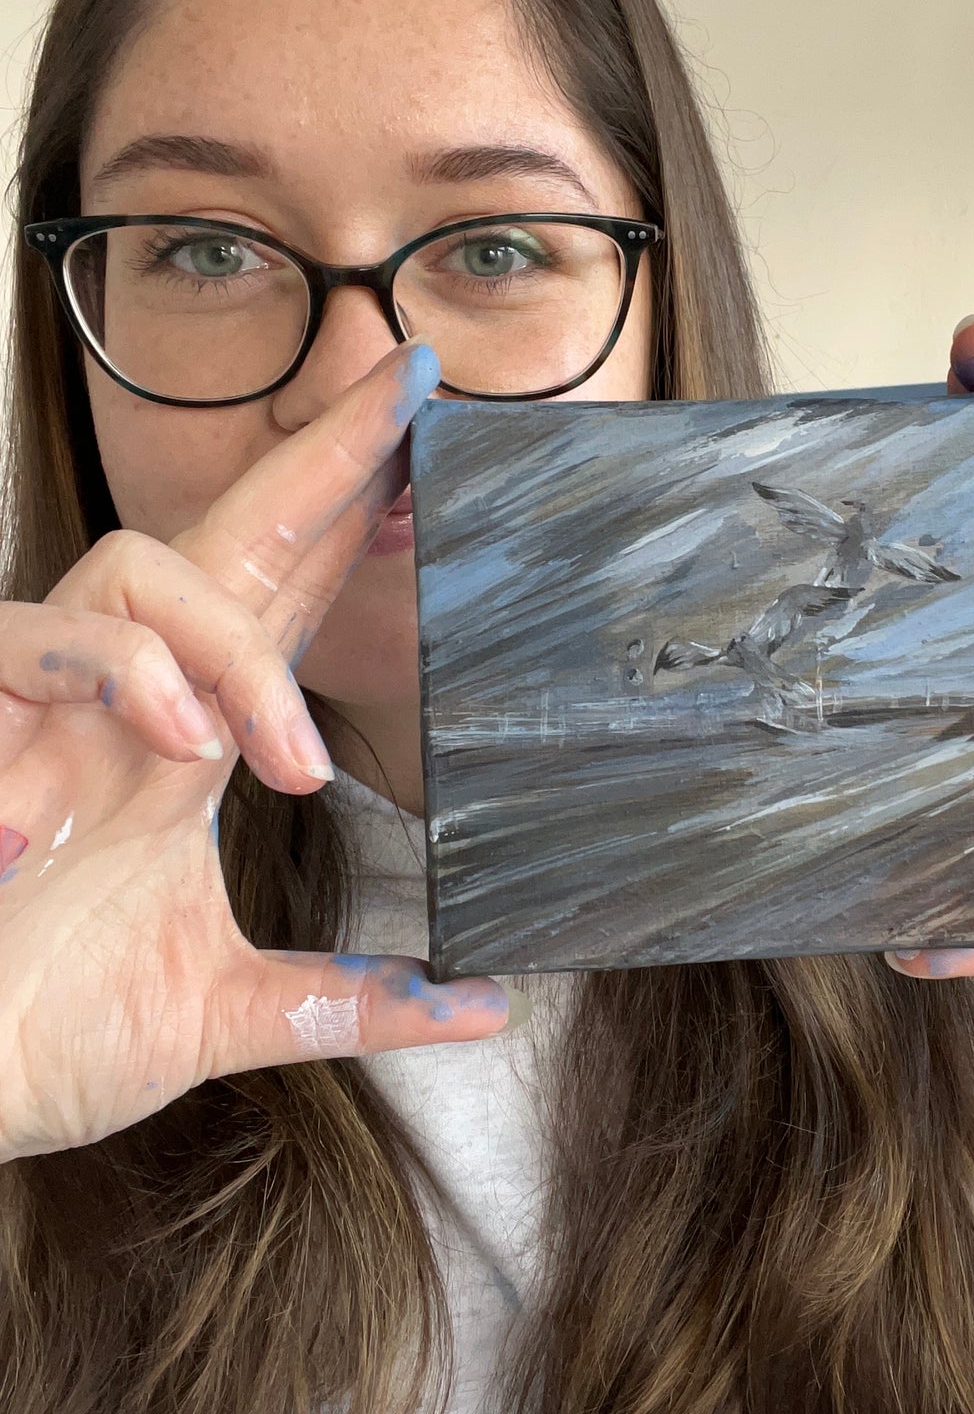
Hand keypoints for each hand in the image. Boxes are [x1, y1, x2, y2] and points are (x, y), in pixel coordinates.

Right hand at [0, 340, 509, 1164]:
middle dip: (319, 456)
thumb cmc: (42, 1031)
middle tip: (407, 382)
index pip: (279, 600)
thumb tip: (487, 1003)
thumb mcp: (224, 1014)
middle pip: (229, 535)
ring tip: (285, 762)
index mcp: (184, 747)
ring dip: (232, 646)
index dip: (347, 519)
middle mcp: (121, 703)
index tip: (427, 450)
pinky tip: (169, 752)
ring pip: (139, 568)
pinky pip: (31, 642)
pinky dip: (113, 681)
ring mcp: (43, 707)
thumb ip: (349, 997)